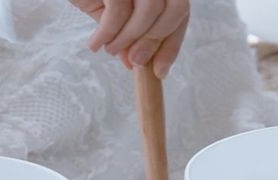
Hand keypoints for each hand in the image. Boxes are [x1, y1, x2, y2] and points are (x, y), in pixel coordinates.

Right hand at [70, 0, 189, 78]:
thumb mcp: (115, 16)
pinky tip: (96, 44)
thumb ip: (131, 35)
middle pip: (176, 10)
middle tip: (135, 62)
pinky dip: (107, 33)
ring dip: (129, 39)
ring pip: (150, 10)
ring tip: (110, 49)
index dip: (173, 44)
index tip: (160, 72)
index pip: (181, 12)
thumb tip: (137, 64)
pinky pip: (118, 10)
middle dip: (155, 42)